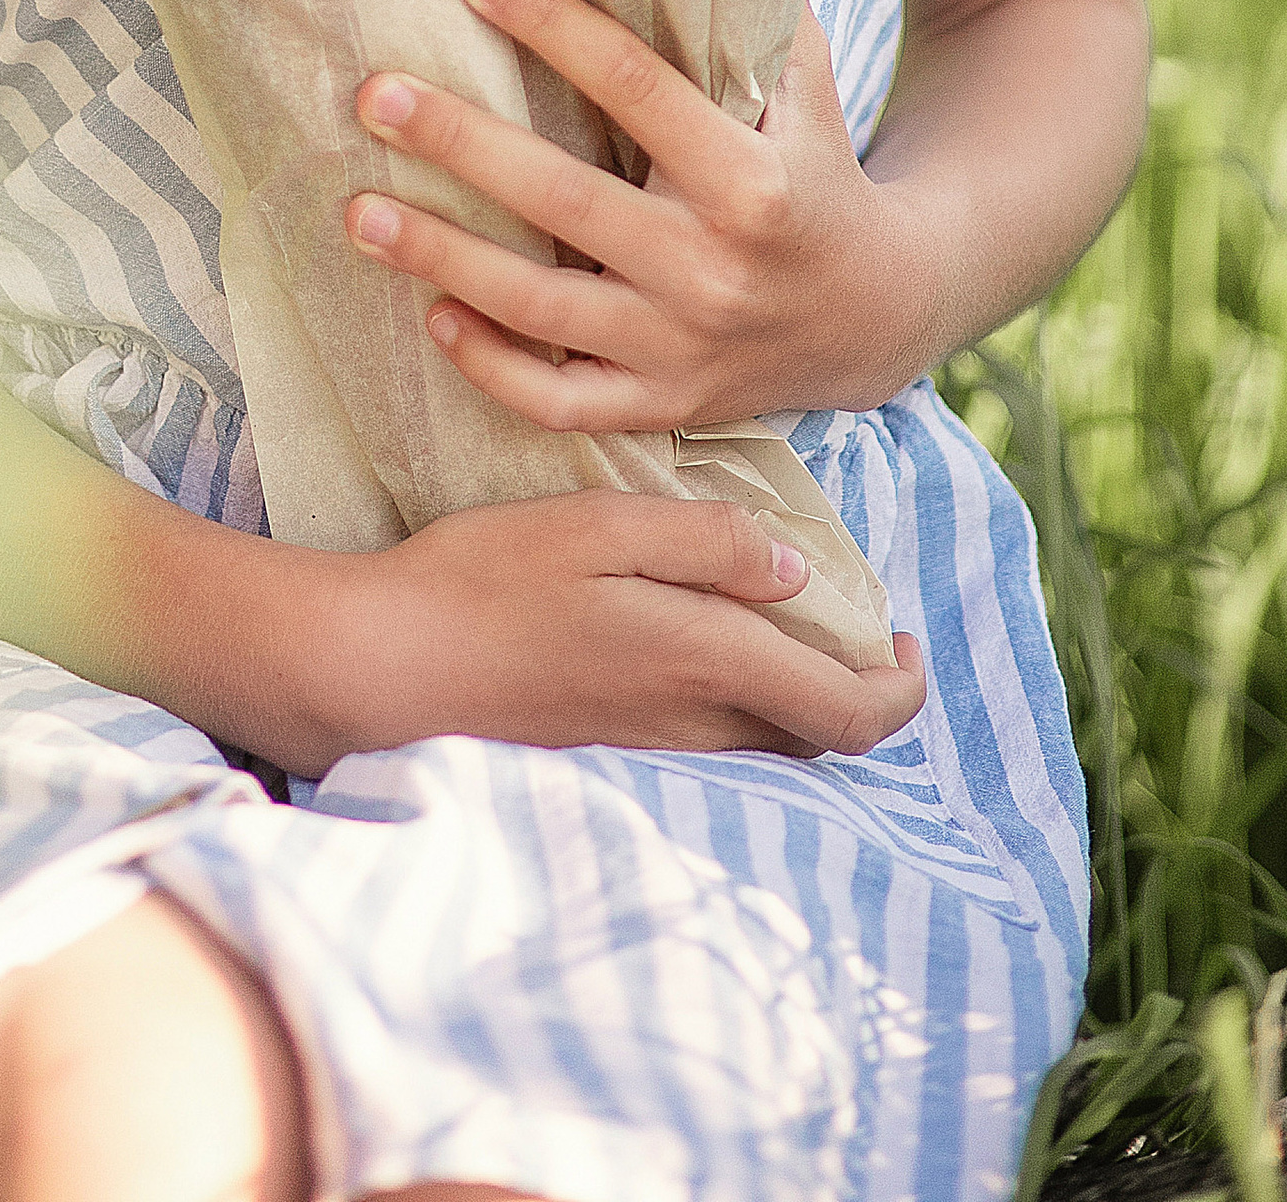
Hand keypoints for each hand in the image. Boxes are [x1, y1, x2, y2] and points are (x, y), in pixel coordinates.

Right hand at [320, 493, 924, 763]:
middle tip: (854, 632)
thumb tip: (795, 573)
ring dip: (798, 704)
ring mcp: (650, 757)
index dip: (900, 689)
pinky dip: (742, 716)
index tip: (905, 640)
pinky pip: (713, 755)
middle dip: (856, 694)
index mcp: (701, 663)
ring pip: (767, 751)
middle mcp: (691, 730)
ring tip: (785, 634)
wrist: (382, 667)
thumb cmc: (482, 579)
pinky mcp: (612, 762)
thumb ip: (703, 545)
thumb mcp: (595, 524)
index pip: (847, 713)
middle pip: (817, 744)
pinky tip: (707, 662)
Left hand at [342, 0, 932, 435]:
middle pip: (565, 201)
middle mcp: (713, 268)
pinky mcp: (662, 407)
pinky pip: (560, 402)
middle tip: (374, 94)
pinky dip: (492, 368)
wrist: (879, 315)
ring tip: (359, 211)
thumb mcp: (807, 89)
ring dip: (442, 259)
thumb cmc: (818, 170)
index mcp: (751, 178)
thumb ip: (753, 11)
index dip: (552, 26)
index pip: (636, 88)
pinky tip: (433, 317)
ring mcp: (683, 348)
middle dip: (462, 144)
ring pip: (541, 308)